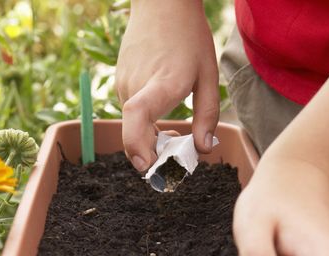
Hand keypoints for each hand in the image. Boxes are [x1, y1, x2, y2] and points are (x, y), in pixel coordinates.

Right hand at [116, 0, 218, 171]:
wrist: (161, 4)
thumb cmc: (188, 37)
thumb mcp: (208, 76)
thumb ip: (207, 116)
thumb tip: (203, 149)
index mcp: (161, 83)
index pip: (137, 115)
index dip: (137, 144)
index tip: (147, 166)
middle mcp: (135, 86)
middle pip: (136, 134)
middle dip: (155, 154)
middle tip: (178, 152)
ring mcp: (123, 85)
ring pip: (133, 127)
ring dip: (151, 138)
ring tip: (174, 129)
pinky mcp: (119, 83)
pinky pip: (131, 114)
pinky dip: (144, 124)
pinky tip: (162, 114)